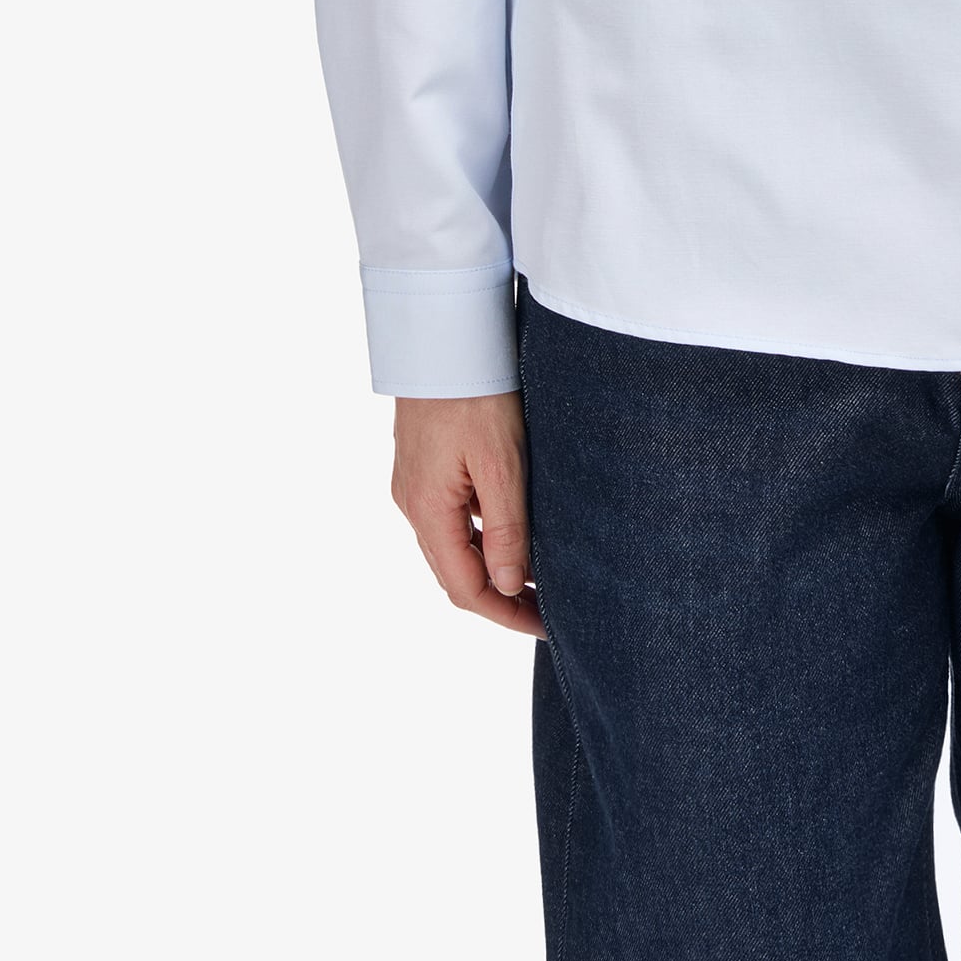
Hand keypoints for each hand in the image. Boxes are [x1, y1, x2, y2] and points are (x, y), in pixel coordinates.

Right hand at [391, 391, 545, 636]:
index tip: (547, 626)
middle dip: (500, 598)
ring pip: (453, 544)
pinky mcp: (424, 463)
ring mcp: (415, 483)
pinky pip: (452, 515)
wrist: (444, 333)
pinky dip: (482, 534)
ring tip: (539, 576)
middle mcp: (413, 503)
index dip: (505, 614)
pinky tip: (514, 529)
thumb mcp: (501, 462)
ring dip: (491, 566)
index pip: (465, 589)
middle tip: (548, 610)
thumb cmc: (475, 391)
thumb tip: (505, 587)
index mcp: (427, 511)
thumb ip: (504, 529)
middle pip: (455, 573)